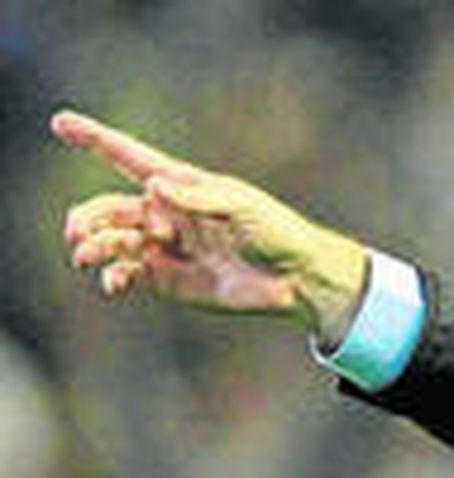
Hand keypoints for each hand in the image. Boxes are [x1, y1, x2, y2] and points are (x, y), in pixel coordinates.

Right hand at [53, 108, 367, 341]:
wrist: (297, 279)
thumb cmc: (276, 231)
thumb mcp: (241, 206)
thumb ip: (198, 197)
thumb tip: (154, 187)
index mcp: (181, 185)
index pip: (130, 158)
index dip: (95, 139)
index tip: (60, 124)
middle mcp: (167, 215)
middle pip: (113, 209)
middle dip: (89, 216)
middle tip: (77, 231)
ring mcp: (168, 248)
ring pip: (116, 242)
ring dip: (96, 246)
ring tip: (86, 254)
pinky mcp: (174, 281)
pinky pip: (133, 276)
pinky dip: (117, 277)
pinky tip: (115, 282)